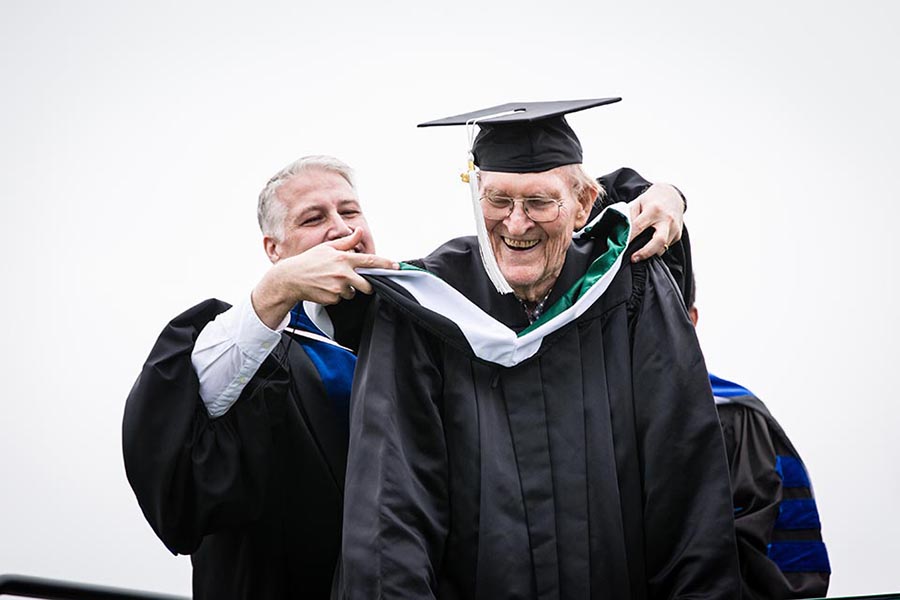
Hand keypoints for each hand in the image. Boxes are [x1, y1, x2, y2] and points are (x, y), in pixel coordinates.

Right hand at [252, 228, 398, 328]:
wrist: (291, 278)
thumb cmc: (309, 261)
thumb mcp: (328, 248)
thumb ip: (347, 242)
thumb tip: (359, 232)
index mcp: (343, 259)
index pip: (370, 261)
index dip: (385, 264)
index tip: (396, 267)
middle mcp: (342, 273)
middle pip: (367, 284)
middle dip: (365, 285)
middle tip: (353, 280)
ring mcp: (337, 287)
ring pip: (353, 293)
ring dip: (347, 290)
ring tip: (331, 282)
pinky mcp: (332, 298)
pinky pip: (341, 299)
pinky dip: (336, 296)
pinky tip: (325, 288)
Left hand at [628, 183, 684, 262]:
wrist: (672, 195)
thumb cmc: (651, 200)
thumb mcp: (637, 203)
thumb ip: (629, 216)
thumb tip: (622, 232)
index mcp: (654, 209)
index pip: (639, 227)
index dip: (629, 238)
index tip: (621, 247)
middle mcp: (667, 219)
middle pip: (659, 241)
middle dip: (645, 253)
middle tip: (634, 259)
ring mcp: (675, 228)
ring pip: (663, 247)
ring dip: (650, 253)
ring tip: (639, 254)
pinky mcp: (678, 234)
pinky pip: (666, 246)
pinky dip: (657, 249)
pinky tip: (649, 247)